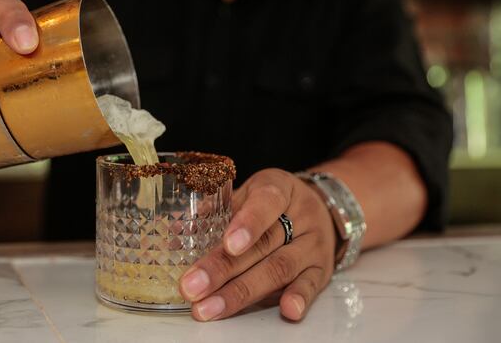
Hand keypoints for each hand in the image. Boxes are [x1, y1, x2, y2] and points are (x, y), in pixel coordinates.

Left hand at [178, 168, 335, 321]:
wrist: (322, 208)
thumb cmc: (272, 202)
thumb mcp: (248, 193)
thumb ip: (218, 211)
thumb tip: (179, 232)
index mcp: (278, 189)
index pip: (266, 202)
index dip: (247, 224)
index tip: (228, 244)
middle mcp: (300, 216)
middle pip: (263, 245)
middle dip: (224, 269)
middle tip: (193, 287)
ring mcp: (313, 244)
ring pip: (280, 269)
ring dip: (242, 293)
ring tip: (210, 307)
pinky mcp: (322, 270)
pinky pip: (310, 285)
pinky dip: (298, 298)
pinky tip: (285, 311)